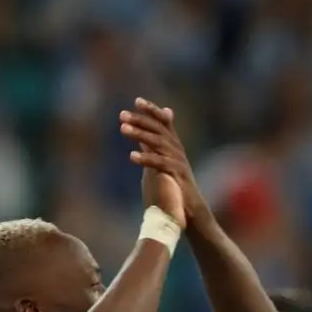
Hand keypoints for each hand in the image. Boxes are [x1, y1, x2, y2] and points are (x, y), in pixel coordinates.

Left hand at [120, 99, 200, 227]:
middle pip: (159, 130)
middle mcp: (177, 151)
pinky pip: (161, 164)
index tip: (137, 101)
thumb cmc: (173, 187)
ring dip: (140, 134)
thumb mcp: (161, 162)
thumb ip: (154, 147)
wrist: (189, 210)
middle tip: (122, 115)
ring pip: (159, 143)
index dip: (152, 111)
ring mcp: (178, 162)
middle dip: (141, 120)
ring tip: (122, 129)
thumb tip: (143, 135)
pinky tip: (132, 156)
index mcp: (173, 147)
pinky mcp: (177, 176)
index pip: (164, 124)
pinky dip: (146, 159)